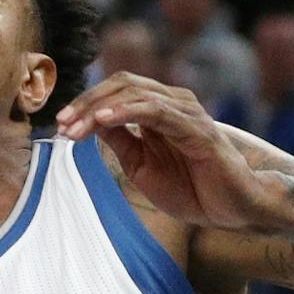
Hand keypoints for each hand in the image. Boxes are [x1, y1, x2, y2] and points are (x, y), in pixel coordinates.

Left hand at [56, 74, 281, 230]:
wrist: (234, 210)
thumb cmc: (192, 189)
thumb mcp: (141, 166)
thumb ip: (120, 142)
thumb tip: (90, 122)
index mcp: (158, 110)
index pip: (115, 92)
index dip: (84, 104)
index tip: (59, 125)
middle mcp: (173, 103)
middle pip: (121, 84)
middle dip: (86, 102)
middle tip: (61, 124)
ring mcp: (186, 112)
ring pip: (134, 93)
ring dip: (98, 109)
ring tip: (74, 128)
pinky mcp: (197, 128)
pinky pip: (156, 111)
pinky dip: (125, 112)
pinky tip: (103, 120)